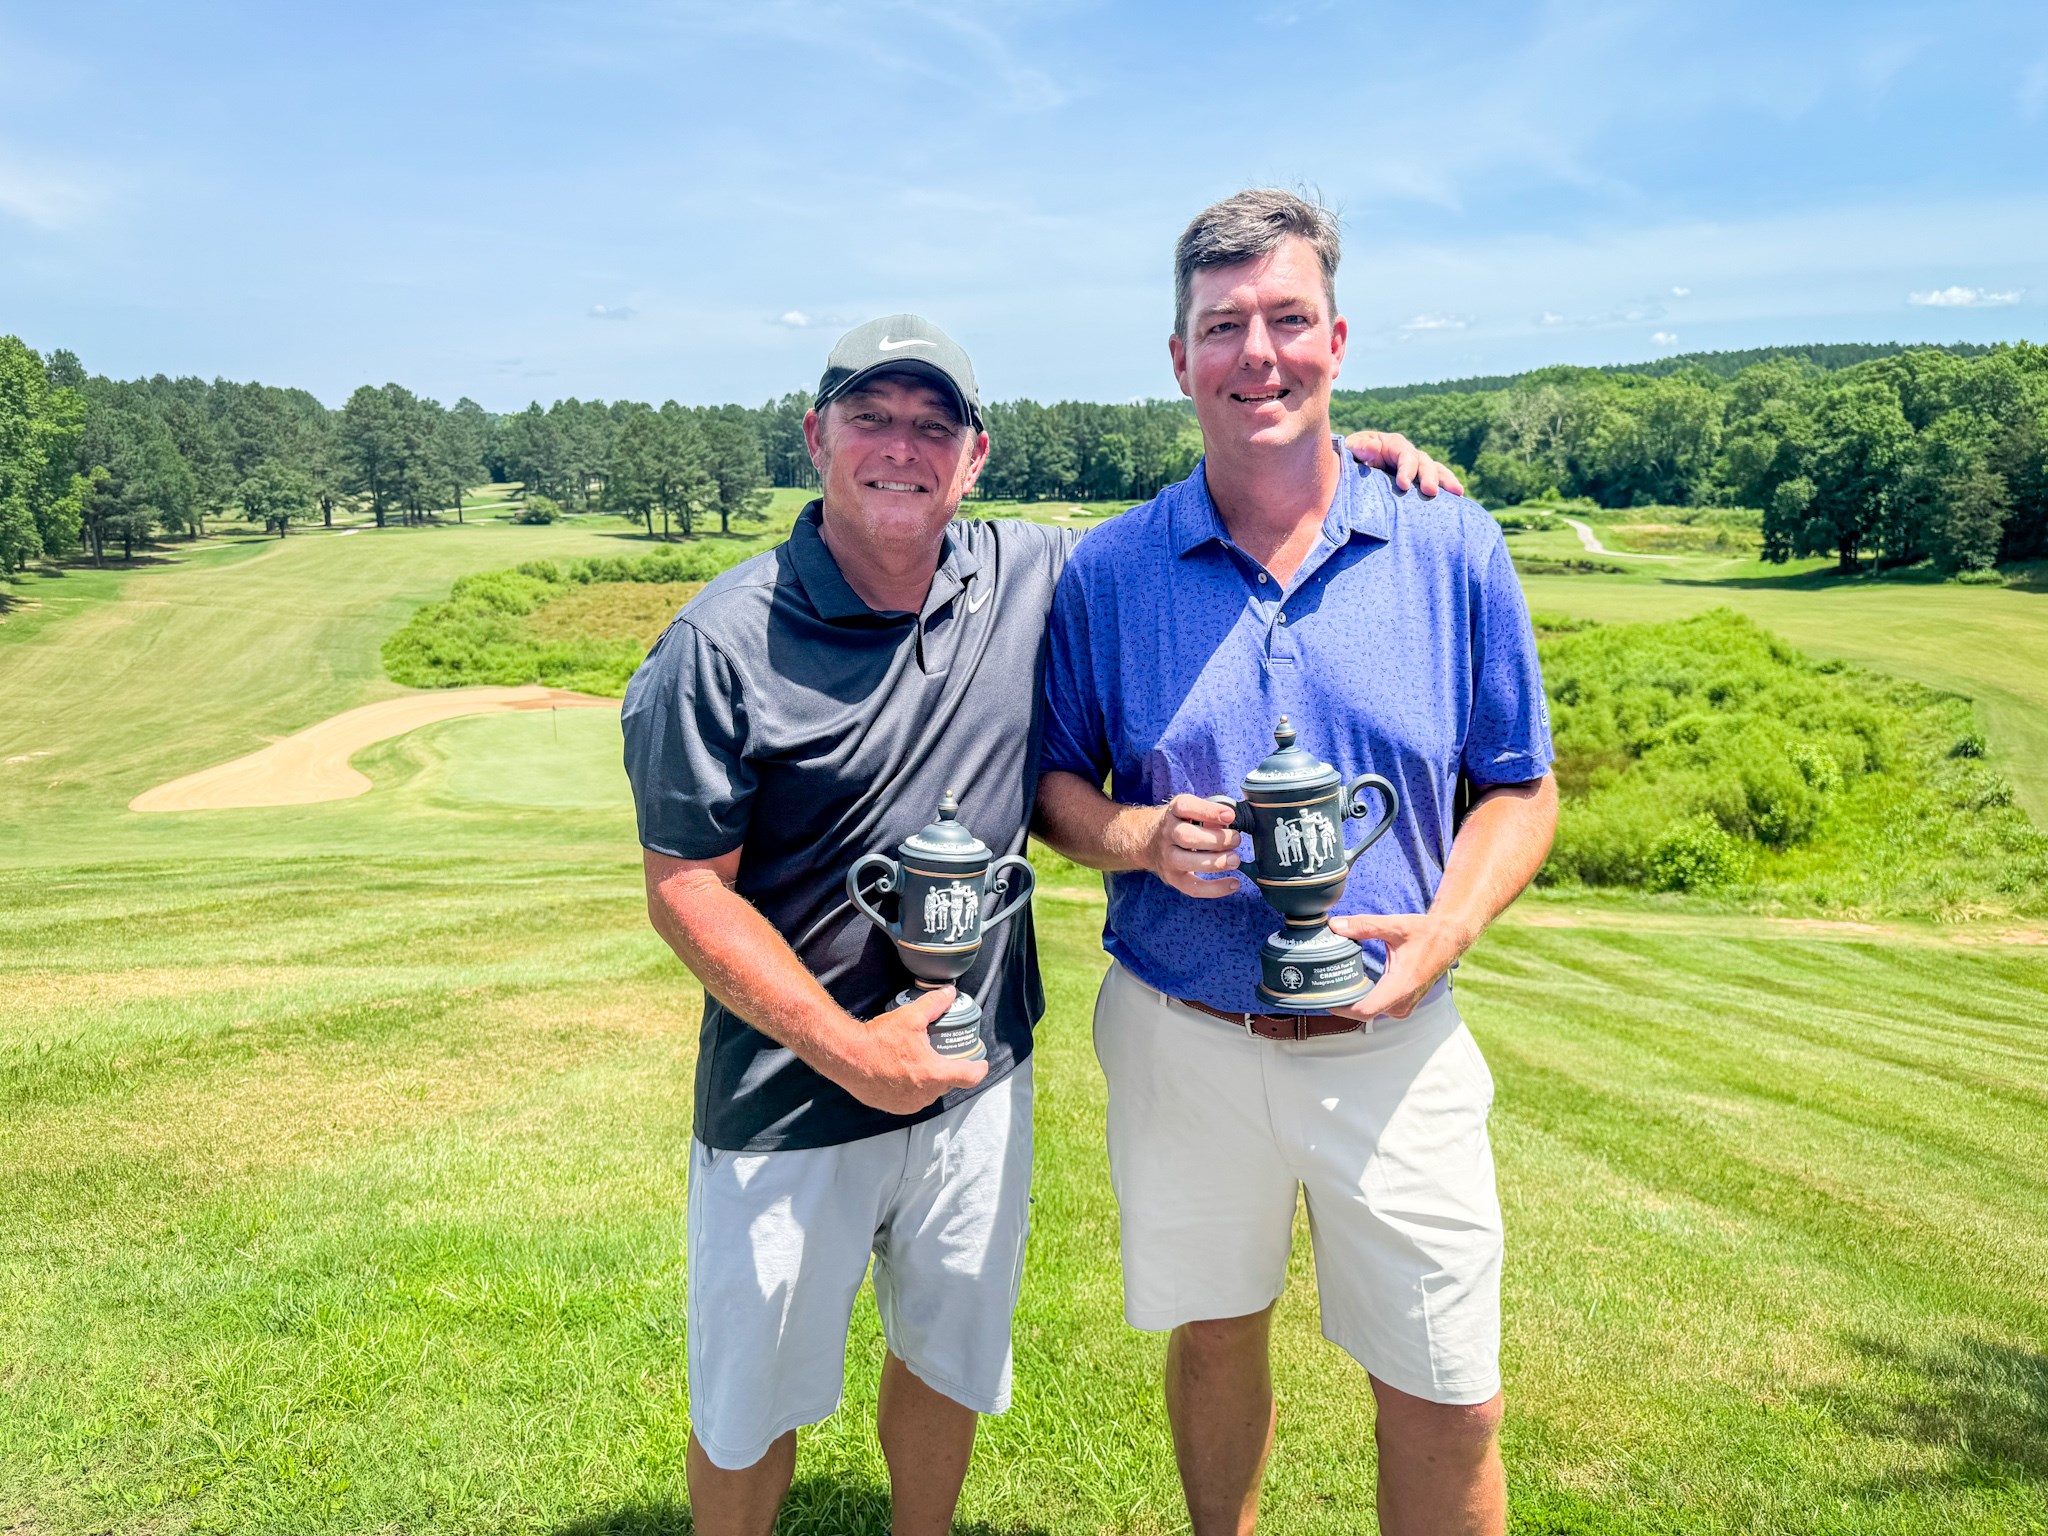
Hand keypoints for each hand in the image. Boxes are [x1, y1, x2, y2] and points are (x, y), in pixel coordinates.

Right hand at [833, 986, 987, 1113]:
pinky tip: (905, 1074)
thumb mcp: (910, 1017)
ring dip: (929, 1080)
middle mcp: (925, 1094)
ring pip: (930, 1092)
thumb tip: (949, 993)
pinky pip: (912, 1099)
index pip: (969, 1077)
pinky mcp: (894, 1108)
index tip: (980, 1063)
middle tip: (942, 1054)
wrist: (847, 1058)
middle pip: (949, 1084)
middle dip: (948, 1070)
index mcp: (934, 1074)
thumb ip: (934, 1004)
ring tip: (920, 1063)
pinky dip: (913, 1088)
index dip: (979, 1069)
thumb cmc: (878, 1040)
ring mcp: (909, 1104)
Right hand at [1143, 793, 1243, 898]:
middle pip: (1186, 836)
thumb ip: (1210, 812)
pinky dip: (1215, 888)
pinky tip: (1234, 883)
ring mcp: (1167, 857)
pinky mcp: (1173, 878)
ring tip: (1234, 860)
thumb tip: (1232, 821)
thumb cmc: (1180, 824)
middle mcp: (1167, 833)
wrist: (1148, 841)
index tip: (1230, 815)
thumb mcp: (1190, 810)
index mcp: (1174, 812)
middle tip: (1236, 839)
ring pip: (1186, 861)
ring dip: (1214, 862)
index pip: (1186, 807)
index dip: (1209, 811)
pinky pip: (1192, 887)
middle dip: (1215, 839)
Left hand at [1327, 912, 1473, 1021]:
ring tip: (1334, 986)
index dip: (1342, 1008)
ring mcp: (1404, 1005)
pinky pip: (1378, 1008)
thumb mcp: (1394, 926)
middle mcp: (1403, 1001)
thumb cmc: (1426, 933)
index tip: (1325, 997)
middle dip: (1343, 1003)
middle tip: (1322, 987)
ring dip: (1353, 1002)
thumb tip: (1336, 925)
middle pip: (1364, 1013)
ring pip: (1371, 1012)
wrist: (1450, 939)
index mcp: (1401, 986)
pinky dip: (1364, 1000)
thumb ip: (1364, 925)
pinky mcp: (1404, 1004)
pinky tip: (1352, 986)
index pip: (1365, 1010)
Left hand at [1344, 430, 1465, 497]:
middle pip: (1424, 463)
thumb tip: (1373, 447)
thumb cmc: (1351, 457)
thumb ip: (1360, 448)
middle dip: (1428, 477)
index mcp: (1394, 444)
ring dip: (1446, 481)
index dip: (1407, 469)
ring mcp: (1417, 468)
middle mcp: (1409, 455)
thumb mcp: (1352, 449)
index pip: (1405, 455)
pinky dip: (1446, 489)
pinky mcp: (1419, 482)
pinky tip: (1458, 501)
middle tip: (1430, 492)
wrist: (1353, 469)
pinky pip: (1437, 483)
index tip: (1404, 485)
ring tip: (1457, 493)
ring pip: (1436, 471)